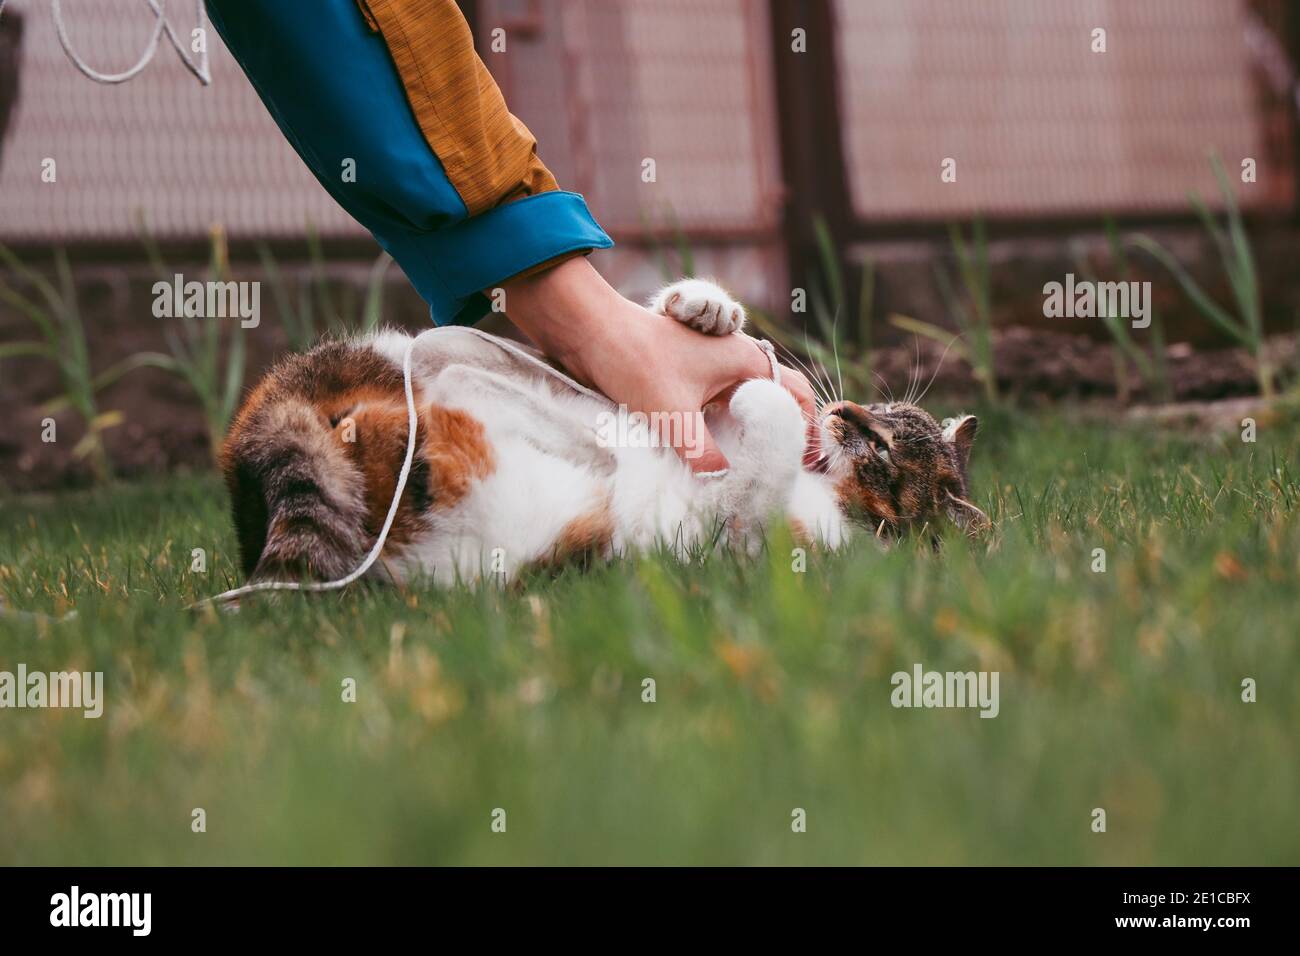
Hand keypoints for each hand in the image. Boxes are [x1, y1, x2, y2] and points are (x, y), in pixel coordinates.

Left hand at [502, 258, 819, 473]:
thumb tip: (724, 485)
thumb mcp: (672, 415)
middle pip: (774, 401)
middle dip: (781, 435)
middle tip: (780, 472)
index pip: (795, 395)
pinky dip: (723, 429)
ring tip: (751, 470)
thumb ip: (701, 453)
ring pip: (745, 405)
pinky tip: (712, 455)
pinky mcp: (686, 376)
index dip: (806, 430)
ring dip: (750, 433)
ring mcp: (710, 367)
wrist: (588, 331)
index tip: (803, 464)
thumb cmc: (634, 362)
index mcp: (745, 361)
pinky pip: (718, 406)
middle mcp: (734, 361)